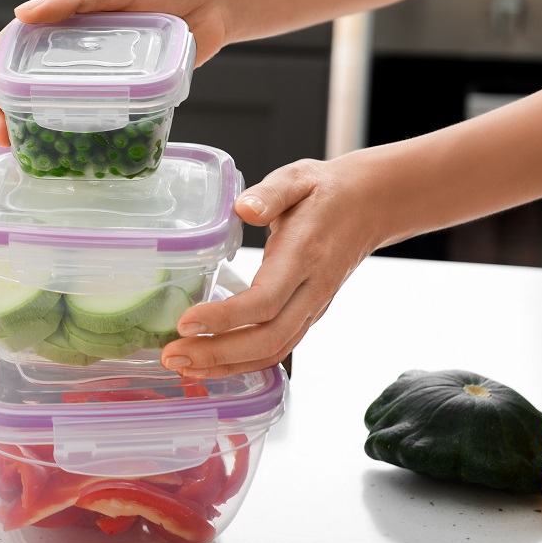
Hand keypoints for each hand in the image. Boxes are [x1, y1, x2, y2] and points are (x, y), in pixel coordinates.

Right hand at [0, 0, 223, 145]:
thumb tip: (23, 14)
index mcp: (61, 21)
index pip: (12, 49)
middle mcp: (73, 51)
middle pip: (27, 85)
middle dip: (9, 112)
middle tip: (6, 138)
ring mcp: (99, 75)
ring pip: (57, 105)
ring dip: (37, 130)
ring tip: (29, 153)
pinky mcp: (126, 93)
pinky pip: (98, 117)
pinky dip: (81, 136)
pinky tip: (73, 155)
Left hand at [160, 154, 386, 377]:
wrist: (369, 206)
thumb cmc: (326, 191)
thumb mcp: (298, 178)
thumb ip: (271, 193)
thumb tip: (244, 208)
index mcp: (304, 255)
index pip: (265, 300)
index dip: (225, 317)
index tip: (185, 322)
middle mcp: (311, 290)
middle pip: (267, 338)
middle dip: (217, 354)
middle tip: (172, 356)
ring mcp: (312, 308)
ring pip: (273, 350)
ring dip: (226, 365)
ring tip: (181, 365)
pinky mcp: (306, 315)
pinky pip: (276, 348)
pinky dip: (242, 362)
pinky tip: (210, 363)